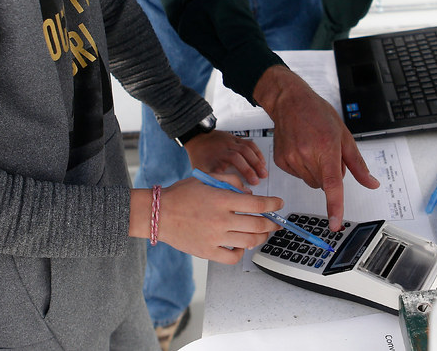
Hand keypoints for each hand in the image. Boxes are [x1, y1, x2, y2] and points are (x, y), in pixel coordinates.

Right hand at [132, 175, 283, 264]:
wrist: (157, 213)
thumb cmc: (181, 194)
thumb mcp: (206, 179)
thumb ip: (231, 182)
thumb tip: (249, 193)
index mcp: (222, 200)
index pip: (258, 203)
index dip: (273, 204)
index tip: (279, 204)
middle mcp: (221, 220)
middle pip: (258, 225)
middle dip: (272, 223)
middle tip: (275, 222)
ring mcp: (215, 238)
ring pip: (249, 241)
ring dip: (260, 237)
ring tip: (262, 233)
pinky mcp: (207, 252)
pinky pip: (233, 257)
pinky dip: (241, 252)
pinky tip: (240, 245)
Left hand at [184, 130, 267, 185]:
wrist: (199, 138)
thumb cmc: (201, 156)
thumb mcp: (200, 171)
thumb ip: (210, 181)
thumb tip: (220, 193)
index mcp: (213, 158)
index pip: (222, 169)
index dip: (231, 179)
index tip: (240, 189)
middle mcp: (222, 149)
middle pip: (236, 157)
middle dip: (248, 170)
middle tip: (256, 181)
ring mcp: (230, 143)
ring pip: (246, 149)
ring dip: (256, 162)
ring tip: (263, 173)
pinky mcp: (236, 139)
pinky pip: (249, 144)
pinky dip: (258, 153)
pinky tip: (262, 162)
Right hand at [253, 65, 379, 230]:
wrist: (290, 101)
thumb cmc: (318, 114)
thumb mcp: (344, 136)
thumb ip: (358, 165)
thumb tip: (372, 184)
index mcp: (326, 148)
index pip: (332, 184)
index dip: (335, 206)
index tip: (335, 223)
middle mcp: (307, 155)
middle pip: (324, 185)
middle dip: (329, 175)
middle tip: (327, 153)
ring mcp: (291, 159)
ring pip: (311, 182)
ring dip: (316, 172)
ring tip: (313, 148)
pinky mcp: (281, 161)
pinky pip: (298, 176)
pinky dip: (303, 168)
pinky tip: (302, 149)